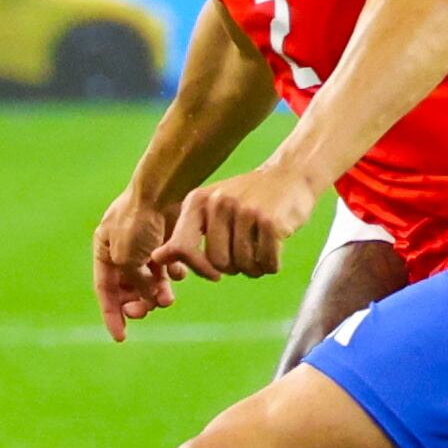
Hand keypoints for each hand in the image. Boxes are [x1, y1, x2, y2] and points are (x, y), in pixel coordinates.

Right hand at [93, 186, 179, 338]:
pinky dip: (172, 273)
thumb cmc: (137, 222)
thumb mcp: (128, 259)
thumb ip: (135, 283)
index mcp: (103, 251)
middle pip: (129, 288)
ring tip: (168, 297)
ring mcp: (144, 245)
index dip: (113, 315)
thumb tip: (149, 302)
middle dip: (139, 303)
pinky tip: (178, 273)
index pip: (105, 291)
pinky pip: (167, 266)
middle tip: (150, 311)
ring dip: (158, 292)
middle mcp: (122, 249)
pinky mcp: (165, 240)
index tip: (121, 337)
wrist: (163, 191)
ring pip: (150, 279)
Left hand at [156, 163, 322, 283]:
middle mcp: (218, 203)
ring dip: (254, 268)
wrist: (290, 175)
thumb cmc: (247, 199)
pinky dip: (271, 265)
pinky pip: (267, 262)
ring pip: (243, 266)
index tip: (213, 271)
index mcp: (198, 201)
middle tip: (244, 253)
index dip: (198, 267)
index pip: (182, 248)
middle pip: (218, 264)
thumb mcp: (211, 210)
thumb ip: (185, 235)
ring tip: (260, 250)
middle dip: (233, 268)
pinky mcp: (270, 221)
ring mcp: (245, 211)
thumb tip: (158, 257)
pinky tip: (274, 250)